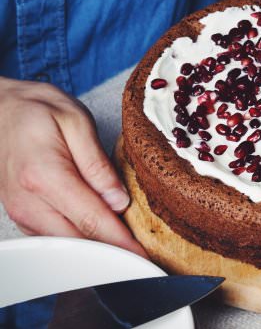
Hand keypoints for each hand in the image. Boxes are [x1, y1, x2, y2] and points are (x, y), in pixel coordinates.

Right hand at [0, 77, 145, 255]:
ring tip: (124, 247)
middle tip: (138, 256)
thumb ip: (97, 163)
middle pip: (77, 241)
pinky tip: (98, 235)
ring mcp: (21, 211)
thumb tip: (118, 199)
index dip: (120, 242)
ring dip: (94, 249)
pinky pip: (53, 236)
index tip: (140, 256)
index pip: (91, 220)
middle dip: (111, 253)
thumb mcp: (76, 121)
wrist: (0, 110)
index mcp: (45, 175)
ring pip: (64, 244)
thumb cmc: (38, 110)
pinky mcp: (21, 214)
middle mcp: (28, 201)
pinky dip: (77, 240)